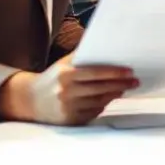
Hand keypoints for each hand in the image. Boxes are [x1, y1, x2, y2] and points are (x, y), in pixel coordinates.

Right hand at [0, 55, 137, 125]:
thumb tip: (106, 44)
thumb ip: (82, 56)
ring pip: (99, 101)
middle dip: (120, 84)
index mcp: (65, 75)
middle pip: (100, 88)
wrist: (29, 101)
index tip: (129, 71)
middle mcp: (66, 92)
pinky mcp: (70, 120)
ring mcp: (68, 108)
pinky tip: (109, 98)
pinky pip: (93, 112)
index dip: (114, 73)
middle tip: (134, 81)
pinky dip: (103, 105)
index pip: (95, 73)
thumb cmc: (53, 78)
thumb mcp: (63, 64)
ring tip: (124, 88)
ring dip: (114, 94)